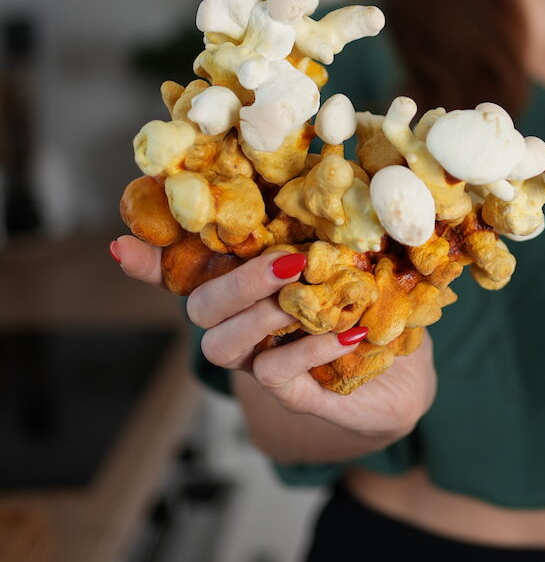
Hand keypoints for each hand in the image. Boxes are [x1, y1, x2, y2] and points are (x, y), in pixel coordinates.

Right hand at [111, 235, 435, 443]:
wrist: (405, 375)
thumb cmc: (371, 303)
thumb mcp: (355, 257)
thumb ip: (328, 224)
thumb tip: (328, 167)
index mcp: (246, 285)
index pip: (181, 273)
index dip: (149, 262)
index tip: (123, 242)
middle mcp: (239, 326)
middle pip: (201, 307)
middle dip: (237, 281)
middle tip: (287, 261)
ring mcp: (257, 362)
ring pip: (221, 343)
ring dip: (261, 316)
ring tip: (307, 294)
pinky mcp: (291, 395)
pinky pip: (272, 373)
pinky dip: (308, 347)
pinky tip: (348, 331)